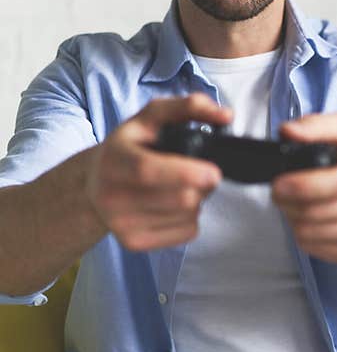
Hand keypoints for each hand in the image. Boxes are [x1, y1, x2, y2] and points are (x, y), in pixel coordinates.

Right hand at [85, 94, 230, 250]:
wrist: (95, 185)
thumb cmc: (131, 147)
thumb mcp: (151, 118)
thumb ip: (189, 107)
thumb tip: (226, 115)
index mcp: (115, 158)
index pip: (148, 170)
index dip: (186, 173)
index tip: (214, 173)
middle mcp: (111, 194)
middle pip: (180, 199)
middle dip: (203, 185)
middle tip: (201, 173)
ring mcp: (121, 223)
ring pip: (187, 216)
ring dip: (198, 200)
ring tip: (181, 188)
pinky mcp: (134, 243)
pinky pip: (186, 233)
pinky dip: (191, 219)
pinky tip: (174, 206)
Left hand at [272, 114, 336, 263]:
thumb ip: (314, 126)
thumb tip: (288, 131)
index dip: (303, 186)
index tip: (278, 185)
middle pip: (318, 213)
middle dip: (288, 204)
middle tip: (279, 194)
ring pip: (311, 234)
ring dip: (293, 219)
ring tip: (295, 205)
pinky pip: (315, 250)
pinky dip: (303, 236)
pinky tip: (309, 221)